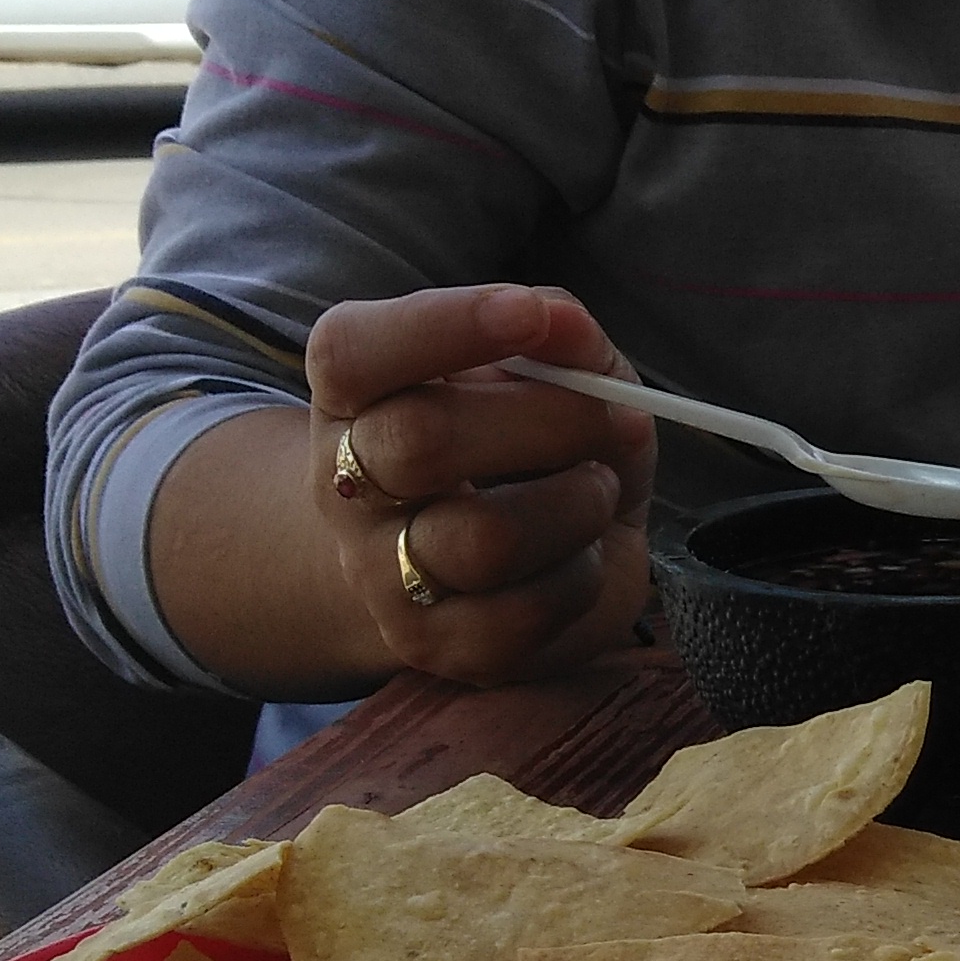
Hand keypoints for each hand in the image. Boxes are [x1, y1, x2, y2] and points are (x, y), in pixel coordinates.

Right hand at [309, 283, 654, 682]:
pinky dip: (581, 576)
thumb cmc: (523, 446)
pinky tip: (580, 555)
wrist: (492, 566)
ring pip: (483, 540)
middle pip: (421, 442)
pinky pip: (525, 613)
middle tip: (615, 418)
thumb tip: (563, 323)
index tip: (529, 313)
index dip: (443, 325)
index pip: (353, 352)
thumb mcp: (550, 373)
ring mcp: (381, 575)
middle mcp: (345, 483)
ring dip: (574, 504)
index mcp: (352, 395)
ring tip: (597, 489)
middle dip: (547, 420)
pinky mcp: (439, 647)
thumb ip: (559, 336)